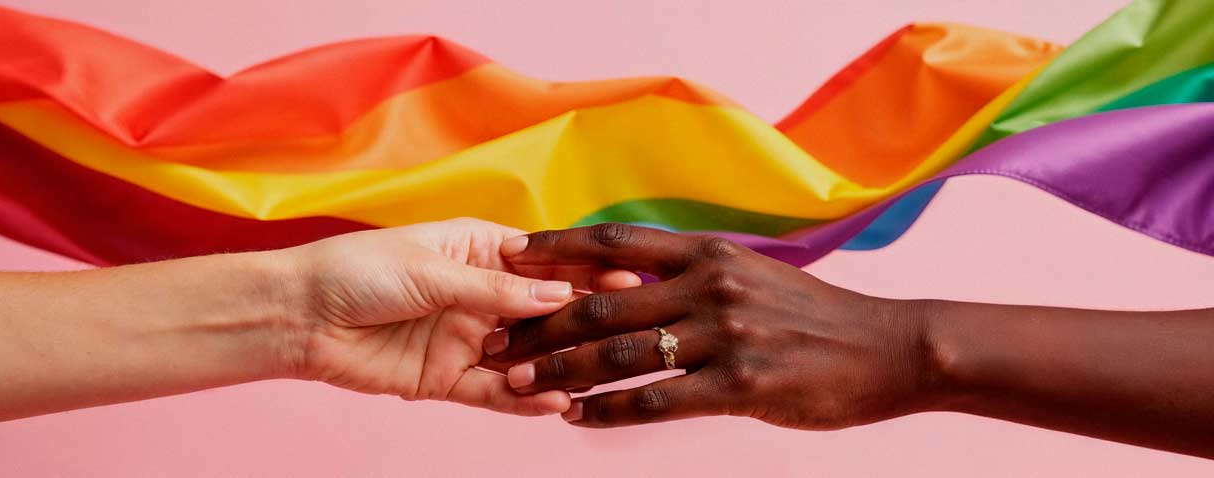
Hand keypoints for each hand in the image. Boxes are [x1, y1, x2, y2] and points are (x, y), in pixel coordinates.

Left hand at [275, 218, 640, 415]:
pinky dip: (525, 398)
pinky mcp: (449, 378)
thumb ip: (496, 290)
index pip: (544, 264)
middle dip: (580, 323)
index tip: (626, 281)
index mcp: (480, 251)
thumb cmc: (358, 271)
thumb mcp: (433, 270)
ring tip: (593, 376)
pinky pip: (496, 391)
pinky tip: (554, 401)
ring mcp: (468, 338)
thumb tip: (559, 298)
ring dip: (557, 365)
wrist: (299, 315)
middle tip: (621, 334)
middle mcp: (481, 295)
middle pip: (544, 312)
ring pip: (527, 355)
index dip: (584, 273)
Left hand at [486, 223, 927, 427]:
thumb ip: (695, 275)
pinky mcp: (741, 386)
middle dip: (540, 322)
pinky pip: (657, 401)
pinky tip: (577, 418)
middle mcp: (711, 286)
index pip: (615, 243)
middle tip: (493, 339)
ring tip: (518, 383)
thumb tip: (636, 278)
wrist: (890, 349)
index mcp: (709, 253)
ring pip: (621, 353)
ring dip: (562, 369)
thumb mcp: (754, 274)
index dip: (556, 247)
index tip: (507, 253)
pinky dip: (610, 411)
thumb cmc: (815, 316)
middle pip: (602, 301)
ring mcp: (726, 335)